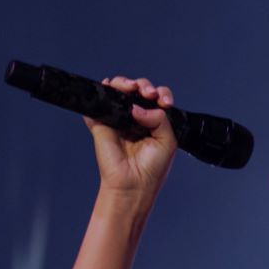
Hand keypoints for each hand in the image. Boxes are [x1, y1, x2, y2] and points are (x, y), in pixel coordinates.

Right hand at [84, 74, 177, 203]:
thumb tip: (138, 106)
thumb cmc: (152, 169)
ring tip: (131, 88)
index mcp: (154, 121)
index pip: (158, 98)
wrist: (132, 185)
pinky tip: (109, 87)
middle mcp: (136, 118)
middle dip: (144, 86)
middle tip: (149, 94)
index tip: (164, 102)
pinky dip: (102, 91)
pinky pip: (99, 102)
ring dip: (125, 83)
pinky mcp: (101, 123)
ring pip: (119, 90)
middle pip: (139, 90)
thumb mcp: (168, 141)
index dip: (161, 94)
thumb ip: (160, 118)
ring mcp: (118, 119)